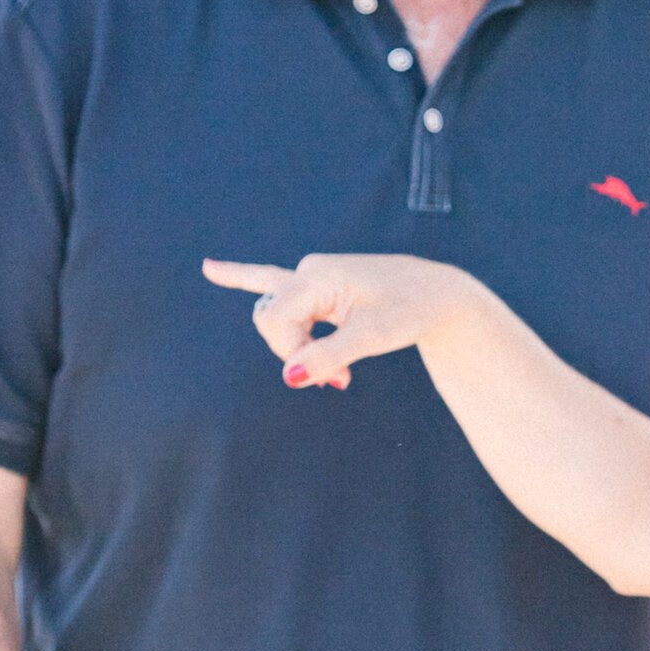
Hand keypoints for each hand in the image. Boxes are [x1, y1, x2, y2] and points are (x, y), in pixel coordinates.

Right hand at [203, 251, 479, 389]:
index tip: (331, 380)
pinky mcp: (319, 286)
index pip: (275, 320)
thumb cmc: (410, 310)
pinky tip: (210, 268)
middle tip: (338, 382)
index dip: (291, 354)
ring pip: (278, 318)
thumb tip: (290, 378)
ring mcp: (312, 276)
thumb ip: (329, 355)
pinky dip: (243, 277)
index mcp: (317, 274)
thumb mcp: (373, 337)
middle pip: (270, 320)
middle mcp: (309, 270)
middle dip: (295, 354)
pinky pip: (272, 284)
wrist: (438, 295)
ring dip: (297, 348)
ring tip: (337, 377)